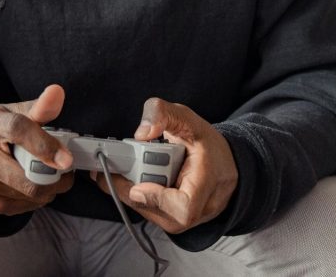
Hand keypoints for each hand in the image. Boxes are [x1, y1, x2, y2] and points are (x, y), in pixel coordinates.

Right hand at [0, 84, 74, 215]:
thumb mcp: (15, 111)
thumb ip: (40, 107)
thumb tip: (57, 92)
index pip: (17, 131)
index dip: (45, 145)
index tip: (67, 159)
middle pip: (25, 175)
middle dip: (55, 175)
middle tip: (66, 166)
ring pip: (30, 194)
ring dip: (50, 187)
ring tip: (50, 172)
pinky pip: (25, 207)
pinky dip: (39, 198)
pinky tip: (35, 182)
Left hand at [94, 97, 238, 233]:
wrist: (226, 164)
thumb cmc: (207, 143)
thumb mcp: (187, 118)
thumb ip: (162, 114)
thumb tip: (141, 133)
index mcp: (208, 181)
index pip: (184, 207)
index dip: (158, 199)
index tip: (137, 185)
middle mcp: (201, 208)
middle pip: (162, 214)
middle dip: (132, 193)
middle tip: (109, 171)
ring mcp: (190, 219)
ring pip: (155, 216)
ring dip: (131, 196)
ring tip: (114, 173)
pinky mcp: (178, 221)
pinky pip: (154, 215)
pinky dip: (137, 198)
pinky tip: (126, 180)